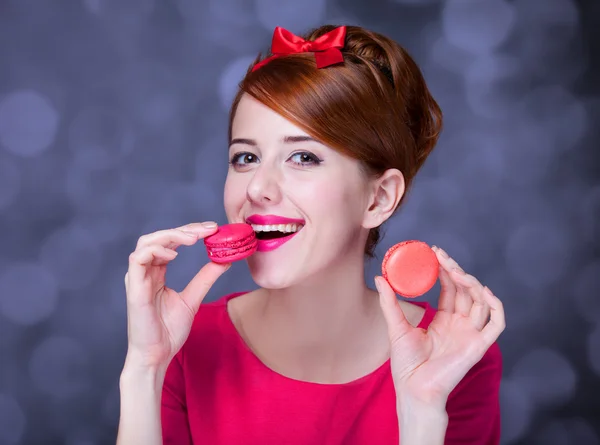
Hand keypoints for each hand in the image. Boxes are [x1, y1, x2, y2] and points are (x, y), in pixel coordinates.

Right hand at [123, 222, 229, 370]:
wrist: (156, 355)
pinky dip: (156, 251)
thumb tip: (225, 260)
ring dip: (171, 235)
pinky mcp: (134, 288)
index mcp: (156, 272)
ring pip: (147, 242)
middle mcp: (145, 272)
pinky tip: (174, 254)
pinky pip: (138, 259)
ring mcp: (137, 278)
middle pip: (160, 237)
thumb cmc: (168, 331)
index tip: (213, 229)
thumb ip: (205, 278)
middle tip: (209, 228)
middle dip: (185, 229)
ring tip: (194, 238)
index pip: (171, 242)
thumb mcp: (193, 298)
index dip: (190, 232)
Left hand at [375, 246, 504, 407]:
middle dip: (455, 270)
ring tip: (454, 269)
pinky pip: (496, 324)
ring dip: (471, 282)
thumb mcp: (396, 327)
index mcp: (444, 320)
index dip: (445, 270)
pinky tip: (483, 290)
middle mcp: (460, 324)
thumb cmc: (406, 365)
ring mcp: (471, 334)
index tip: (434, 253)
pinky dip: (495, 306)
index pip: (450, 289)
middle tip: (440, 255)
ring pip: (480, 301)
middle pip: (465, 290)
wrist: (414, 390)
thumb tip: (380, 277)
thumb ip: (389, 302)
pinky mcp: (479, 345)